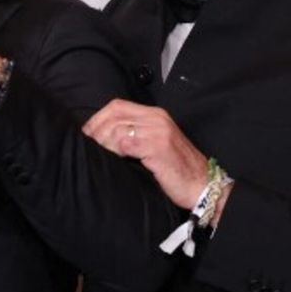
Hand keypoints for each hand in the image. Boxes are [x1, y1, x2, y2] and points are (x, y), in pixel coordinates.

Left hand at [83, 99, 210, 208]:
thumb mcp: (156, 143)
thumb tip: (103, 136)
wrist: (203, 185)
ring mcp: (158, 132)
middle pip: (114, 115)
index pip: (117, 106)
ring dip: (104, 144)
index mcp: (155, 114)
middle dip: (96, 131)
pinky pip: (127, 144)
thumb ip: (135, 133)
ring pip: (118, 129)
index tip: (87, 134)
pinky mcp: (158, 148)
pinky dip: (116, 152)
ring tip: (102, 156)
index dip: (97, 118)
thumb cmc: (177, 169)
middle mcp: (156, 118)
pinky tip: (115, 161)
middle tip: (89, 146)